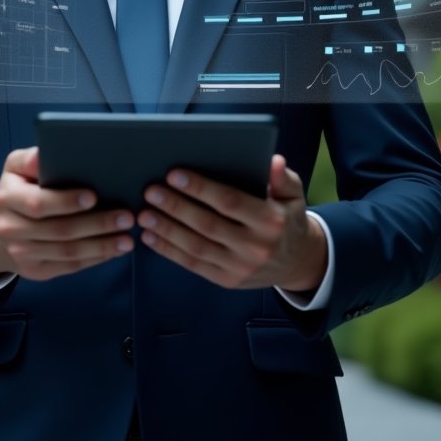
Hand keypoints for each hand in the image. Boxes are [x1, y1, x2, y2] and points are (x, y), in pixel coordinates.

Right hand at [0, 147, 134, 280]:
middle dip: (97, 224)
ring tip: (128, 239)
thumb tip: (46, 154)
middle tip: (127, 217)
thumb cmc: (18, 189)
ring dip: (102, 246)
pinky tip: (114, 250)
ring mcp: (23, 253)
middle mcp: (11, 228)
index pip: (39, 202)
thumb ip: (31, 159)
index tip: (94, 196)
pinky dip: (96, 258)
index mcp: (8, 198)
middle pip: (60, 230)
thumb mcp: (16, 167)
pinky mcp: (37, 270)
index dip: (67, 201)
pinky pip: (70, 266)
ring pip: (68, 252)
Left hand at [137, 155, 327, 291]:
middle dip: (175, 207)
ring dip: (166, 230)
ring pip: (196, 247)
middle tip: (150, 191)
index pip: (230, 202)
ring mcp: (240, 267)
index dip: (200, 188)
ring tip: (143, 213)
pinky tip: (150, 236)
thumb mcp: (293, 194)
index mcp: (271, 221)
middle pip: (207, 225)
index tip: (174, 173)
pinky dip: (169, 251)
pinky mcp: (226, 280)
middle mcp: (256, 247)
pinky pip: (193, 265)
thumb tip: (272, 160)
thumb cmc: (288, 218)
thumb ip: (283, 177)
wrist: (297, 262)